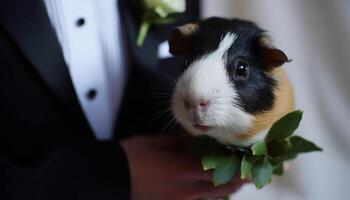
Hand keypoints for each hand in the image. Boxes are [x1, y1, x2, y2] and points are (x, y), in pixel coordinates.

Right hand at [120, 135, 249, 199]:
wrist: (110, 180)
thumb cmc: (131, 158)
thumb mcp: (155, 143)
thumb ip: (179, 141)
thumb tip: (194, 138)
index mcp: (184, 170)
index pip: (220, 170)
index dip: (238, 167)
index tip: (249, 161)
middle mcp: (187, 191)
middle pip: (222, 189)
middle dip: (238, 182)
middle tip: (247, 172)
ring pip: (211, 198)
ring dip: (223, 189)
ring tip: (231, 178)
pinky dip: (207, 195)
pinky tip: (206, 187)